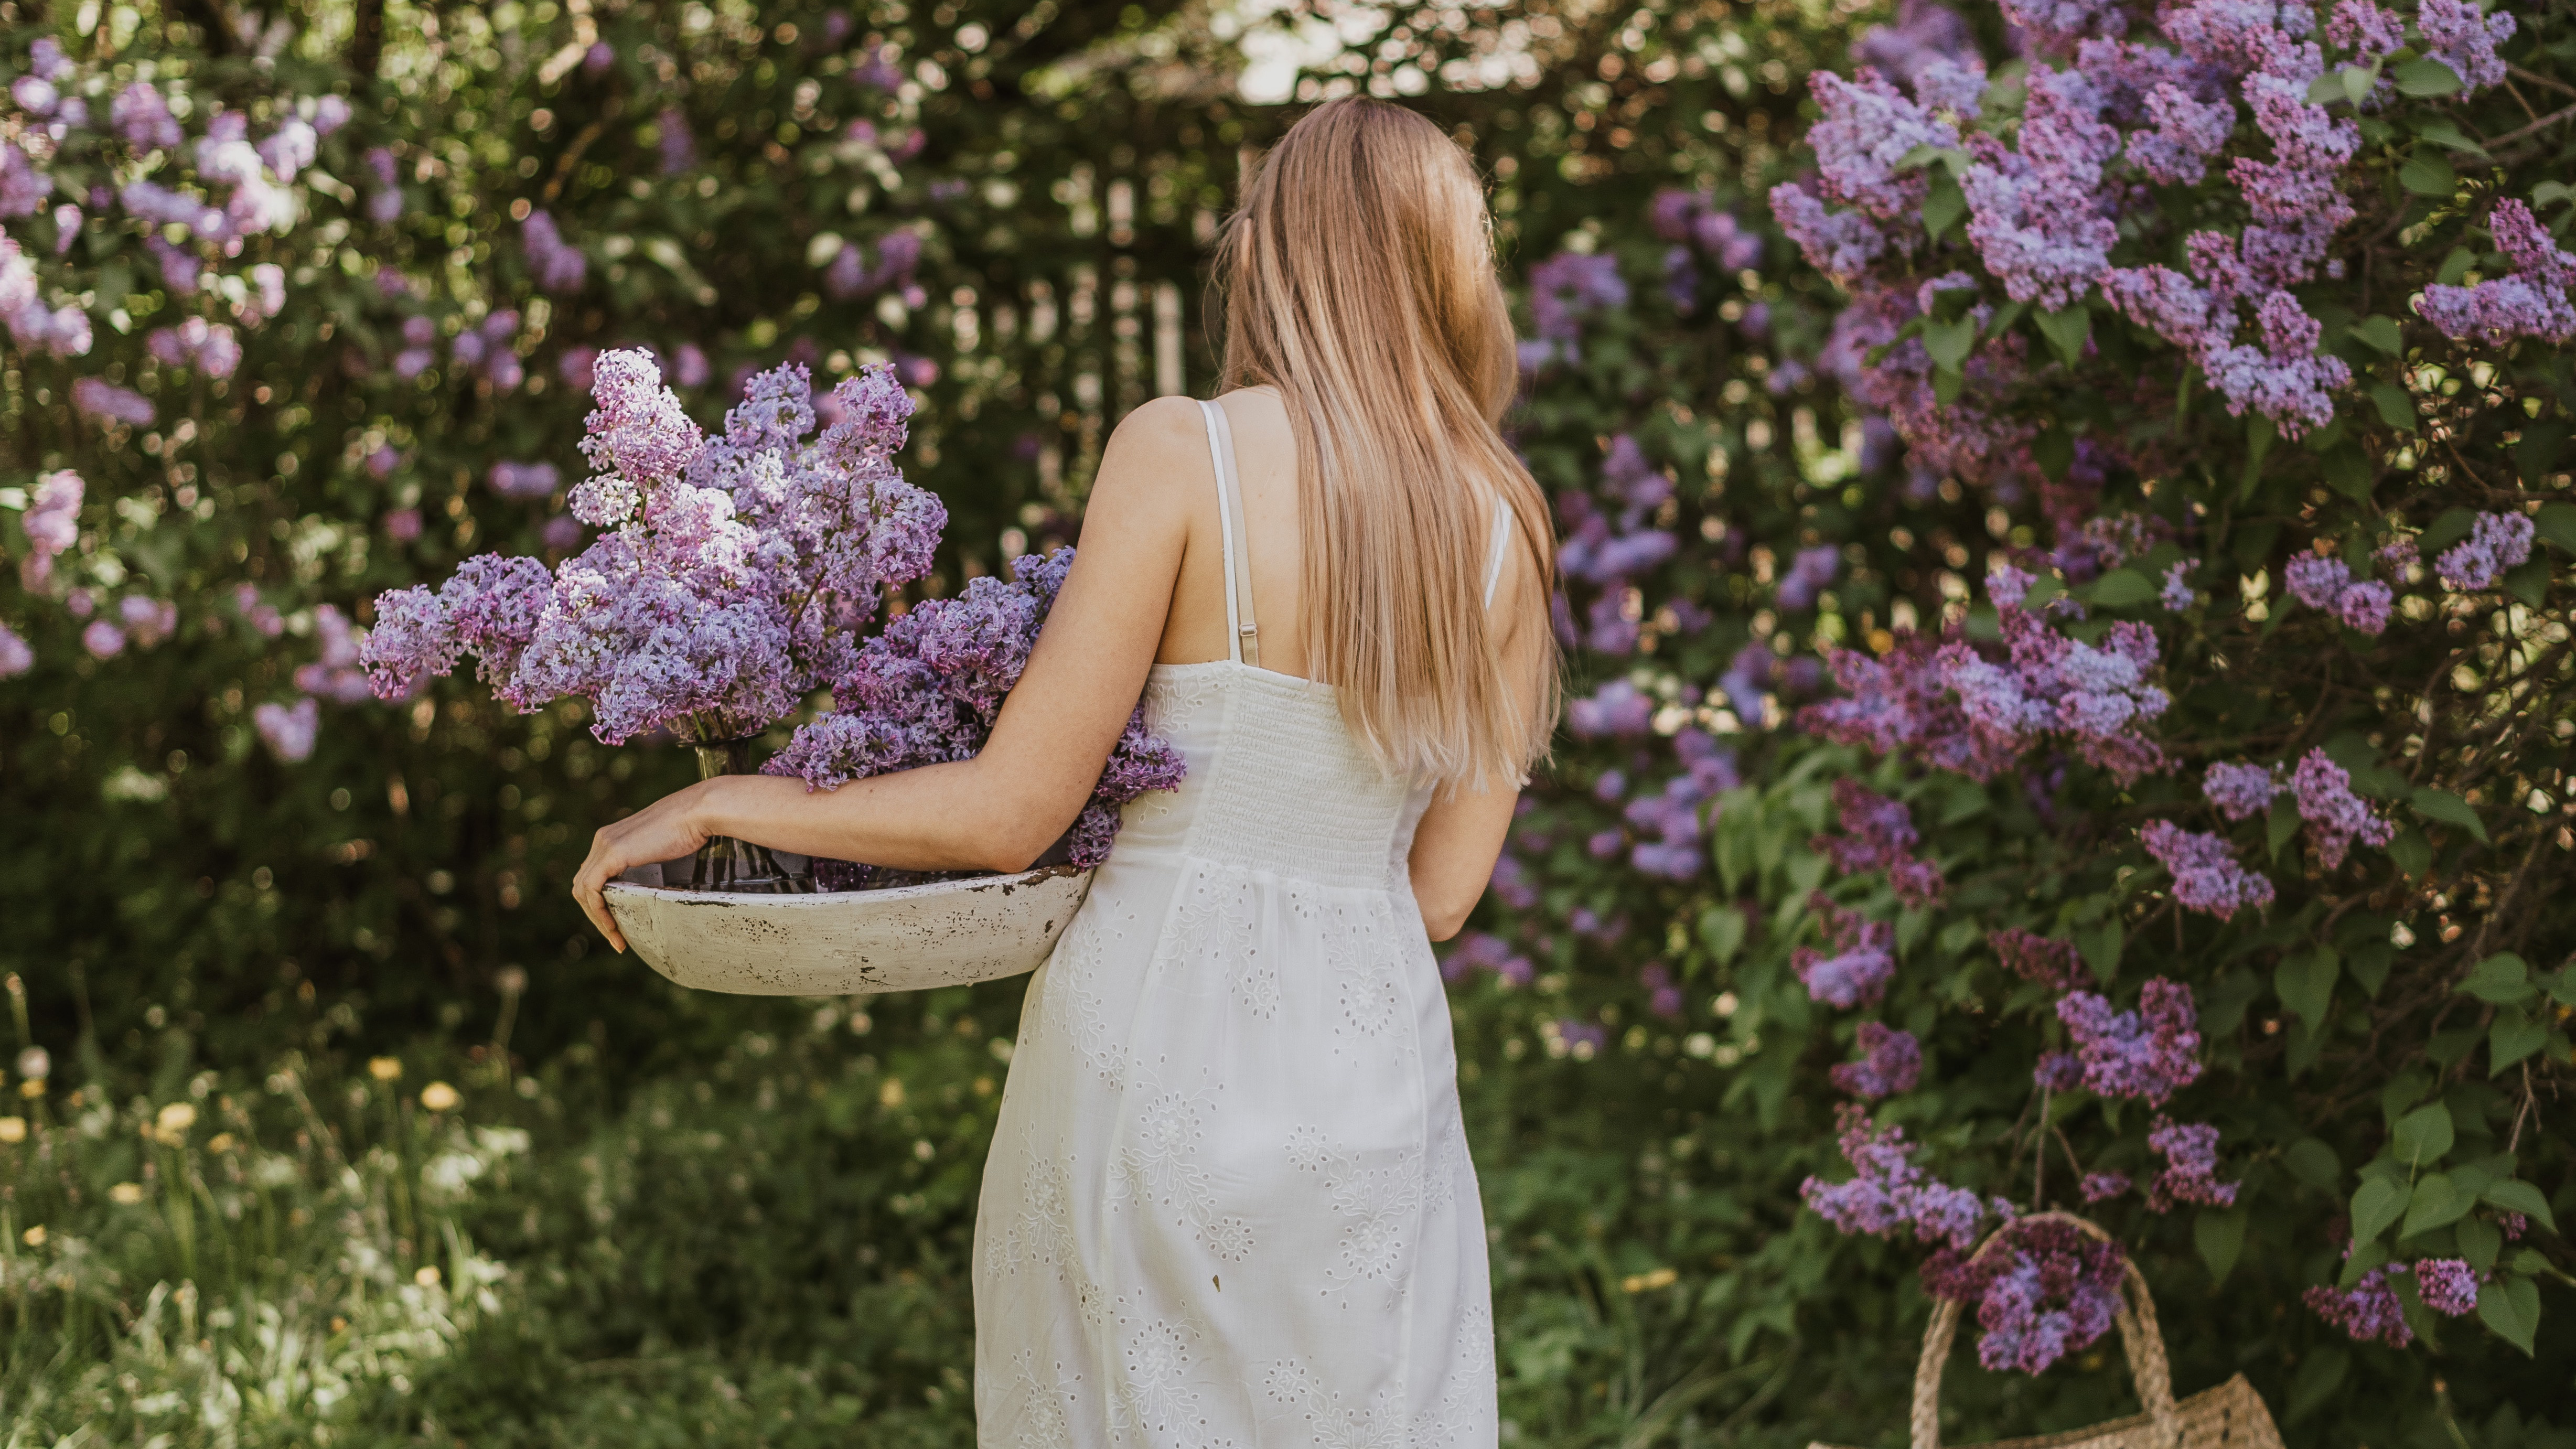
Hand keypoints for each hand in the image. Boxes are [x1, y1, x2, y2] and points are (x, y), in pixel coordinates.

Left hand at [570, 780, 716, 952]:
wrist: (698, 811)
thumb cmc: (691, 828)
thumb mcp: (662, 848)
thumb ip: (649, 861)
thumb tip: (656, 882)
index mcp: (611, 838)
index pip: (592, 876)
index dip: (599, 903)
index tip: (618, 925)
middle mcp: (602, 840)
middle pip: (582, 886)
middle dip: (595, 915)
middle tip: (616, 937)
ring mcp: (604, 845)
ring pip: (582, 890)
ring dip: (596, 918)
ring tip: (616, 937)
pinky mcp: (613, 853)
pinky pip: (591, 889)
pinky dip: (598, 910)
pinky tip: (612, 925)